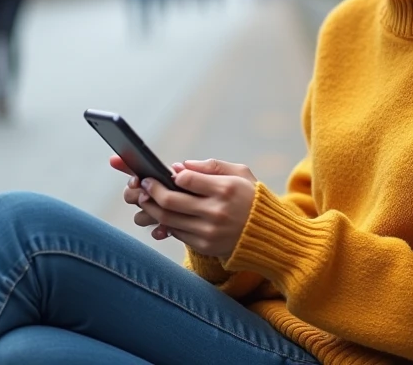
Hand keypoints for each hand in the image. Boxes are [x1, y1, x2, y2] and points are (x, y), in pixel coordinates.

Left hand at [111, 156, 257, 257]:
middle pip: (170, 200)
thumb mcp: (241, 174)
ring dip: (150, 208)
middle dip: (151, 190)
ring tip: (144, 199)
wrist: (269, 235)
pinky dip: (165, 223)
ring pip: (168, 219)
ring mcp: (209, 232)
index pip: (186, 180)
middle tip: (143, 184)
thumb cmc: (253, 198)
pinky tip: (160, 214)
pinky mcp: (205, 246)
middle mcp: (216, 211)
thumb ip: (212, 166)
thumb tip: (180, 166)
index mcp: (226, 189)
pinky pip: (176, 233)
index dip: (169, 176)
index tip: (158, 172)